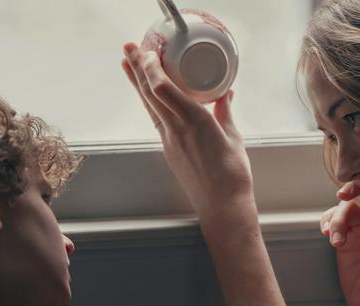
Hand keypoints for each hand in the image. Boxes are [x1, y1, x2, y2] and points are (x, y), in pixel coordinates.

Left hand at [121, 43, 254, 217]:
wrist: (222, 204)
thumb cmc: (232, 173)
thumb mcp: (233, 136)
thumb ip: (224, 111)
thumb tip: (225, 93)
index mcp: (197, 121)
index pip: (165, 89)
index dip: (153, 69)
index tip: (149, 52)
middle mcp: (178, 129)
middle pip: (150, 93)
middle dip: (138, 68)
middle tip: (127, 48)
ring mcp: (170, 140)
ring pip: (149, 105)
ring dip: (137, 83)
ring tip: (126, 64)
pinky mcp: (169, 150)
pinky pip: (156, 119)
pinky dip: (150, 101)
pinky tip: (147, 93)